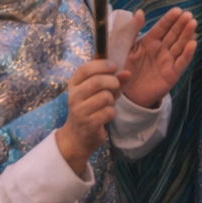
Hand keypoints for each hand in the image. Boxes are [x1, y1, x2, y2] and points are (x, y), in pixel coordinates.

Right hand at [55, 58, 119, 176]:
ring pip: (105, 97)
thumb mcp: (97, 92)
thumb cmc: (89, 109)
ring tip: (108, 104)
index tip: (114, 66)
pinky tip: (106, 115)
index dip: (101, 65)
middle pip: (96, 81)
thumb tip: (127, 73)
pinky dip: (111, 112)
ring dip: (112, 99)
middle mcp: (73, 96)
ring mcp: (80, 111)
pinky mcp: (88, 124)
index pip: (85, 69)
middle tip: (116, 85)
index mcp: (74, 84)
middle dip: (112, 81)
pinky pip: (108, 112)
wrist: (76, 137)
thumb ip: (112, 81)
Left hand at [120, 6, 196, 109]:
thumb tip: (140, 12)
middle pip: (173, 34)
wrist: (123, 93)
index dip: (169, 19)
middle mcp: (161, 49)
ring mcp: (167, 61)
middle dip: (181, 24)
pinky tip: (193, 44)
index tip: (178, 10)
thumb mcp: (123, 47)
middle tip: (188, 15)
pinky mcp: (172, 74)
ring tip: (192, 24)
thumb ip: (131, 30)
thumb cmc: (122, 68)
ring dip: (187, 35)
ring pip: (179, 45)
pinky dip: (187, 54)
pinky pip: (181, 63)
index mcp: (149, 41)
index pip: (161, 27)